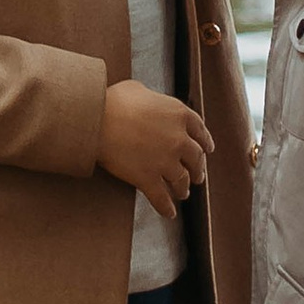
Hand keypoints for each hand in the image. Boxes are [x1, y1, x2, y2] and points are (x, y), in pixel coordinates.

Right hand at [100, 81, 214, 219]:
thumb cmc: (113, 101)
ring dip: (183, 188)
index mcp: (179, 114)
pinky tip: (169, 213)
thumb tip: (149, 101)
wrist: (96, 120)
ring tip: (182, 193)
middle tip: (197, 175)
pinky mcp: (149, 179)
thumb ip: (152, 98)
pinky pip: (162, 199)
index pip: (200, 131)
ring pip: (182, 181)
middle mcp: (178, 139)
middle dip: (197, 168)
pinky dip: (166, 208)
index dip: (205, 142)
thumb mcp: (138, 89)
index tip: (207, 149)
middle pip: (195, 158)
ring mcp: (165, 161)